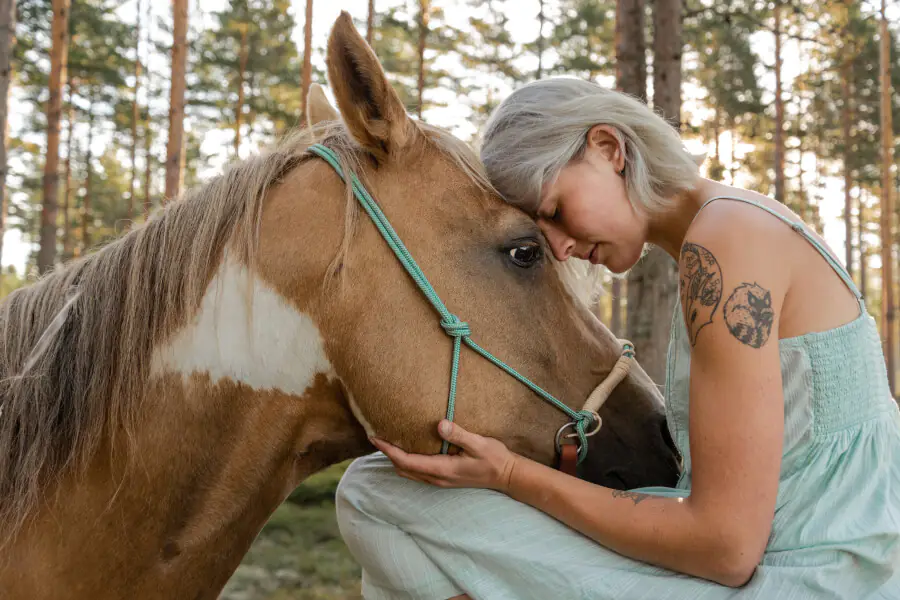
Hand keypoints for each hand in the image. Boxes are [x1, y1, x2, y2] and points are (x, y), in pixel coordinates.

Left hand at [369, 420, 519, 491]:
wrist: (506, 476)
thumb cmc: (494, 459)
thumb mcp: (479, 444)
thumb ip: (459, 435)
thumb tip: (440, 425)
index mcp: (442, 469)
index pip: (406, 461)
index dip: (388, 450)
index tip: (374, 437)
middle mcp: (437, 478)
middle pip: (402, 468)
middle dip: (387, 454)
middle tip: (376, 436)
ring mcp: (440, 480)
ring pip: (409, 472)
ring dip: (396, 459)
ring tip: (388, 441)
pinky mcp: (444, 478)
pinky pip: (418, 472)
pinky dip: (407, 462)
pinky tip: (408, 449)